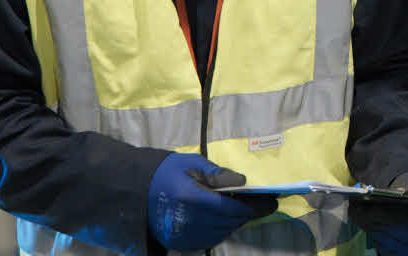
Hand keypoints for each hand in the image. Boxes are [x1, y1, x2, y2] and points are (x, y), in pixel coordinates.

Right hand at [146, 153, 277, 250]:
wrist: (137, 190)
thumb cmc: (168, 172)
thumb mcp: (193, 164)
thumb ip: (218, 174)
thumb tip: (242, 181)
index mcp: (194, 199)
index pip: (232, 208)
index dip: (253, 207)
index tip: (270, 203)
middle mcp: (190, 221)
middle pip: (229, 222)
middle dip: (247, 214)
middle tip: (262, 206)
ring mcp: (184, 235)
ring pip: (222, 232)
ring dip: (235, 222)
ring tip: (243, 211)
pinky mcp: (180, 242)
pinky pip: (209, 239)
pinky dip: (221, 230)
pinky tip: (225, 220)